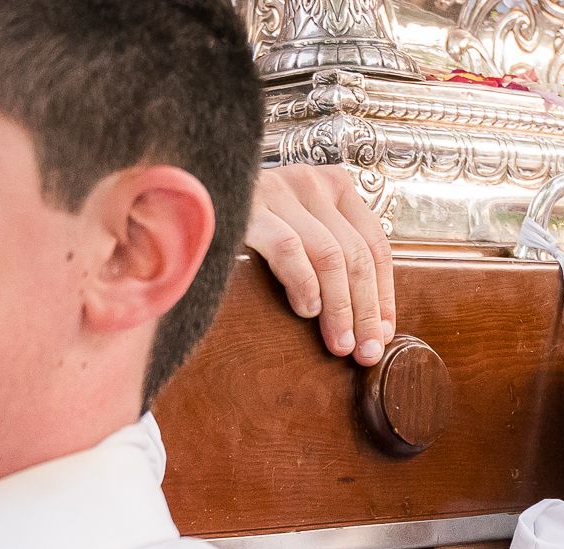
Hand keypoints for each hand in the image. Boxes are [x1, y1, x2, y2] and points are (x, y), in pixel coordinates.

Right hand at [241, 164, 394, 363]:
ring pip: (331, 256)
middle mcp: (309, 182)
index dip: (384, 294)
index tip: (383, 333)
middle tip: (365, 351)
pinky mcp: (248, 207)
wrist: (179, 200)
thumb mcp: (298, 233)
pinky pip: (290, 249)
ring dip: (340, 308)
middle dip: (366, 310)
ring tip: (339, 343)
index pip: (375, 244)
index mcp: (332, 186)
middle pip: (356, 255)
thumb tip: (368, 323)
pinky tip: (306, 310)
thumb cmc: (245, 228)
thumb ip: (331, 261)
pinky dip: (305, 285)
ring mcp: (278, 190)